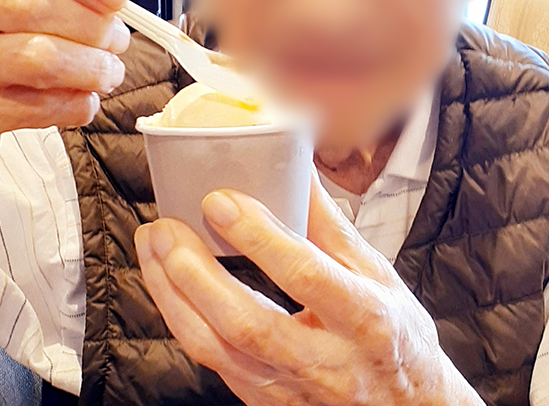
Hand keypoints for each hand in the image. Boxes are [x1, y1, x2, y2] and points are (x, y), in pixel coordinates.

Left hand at [134, 176, 483, 405]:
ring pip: (217, 349)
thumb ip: (330, 224)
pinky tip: (166, 284)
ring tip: (153, 246)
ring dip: (173, 296)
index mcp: (365, 318)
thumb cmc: (395, 334)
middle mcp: (327, 361)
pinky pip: (212, 362)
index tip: (220, 201)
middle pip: (248, 323)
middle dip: (196, 275)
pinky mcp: (265, 402)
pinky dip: (182, 319)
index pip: (305, 275)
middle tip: (166, 229)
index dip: (259, 237)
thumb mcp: (378, 274)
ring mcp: (292, 389)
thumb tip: (296, 167)